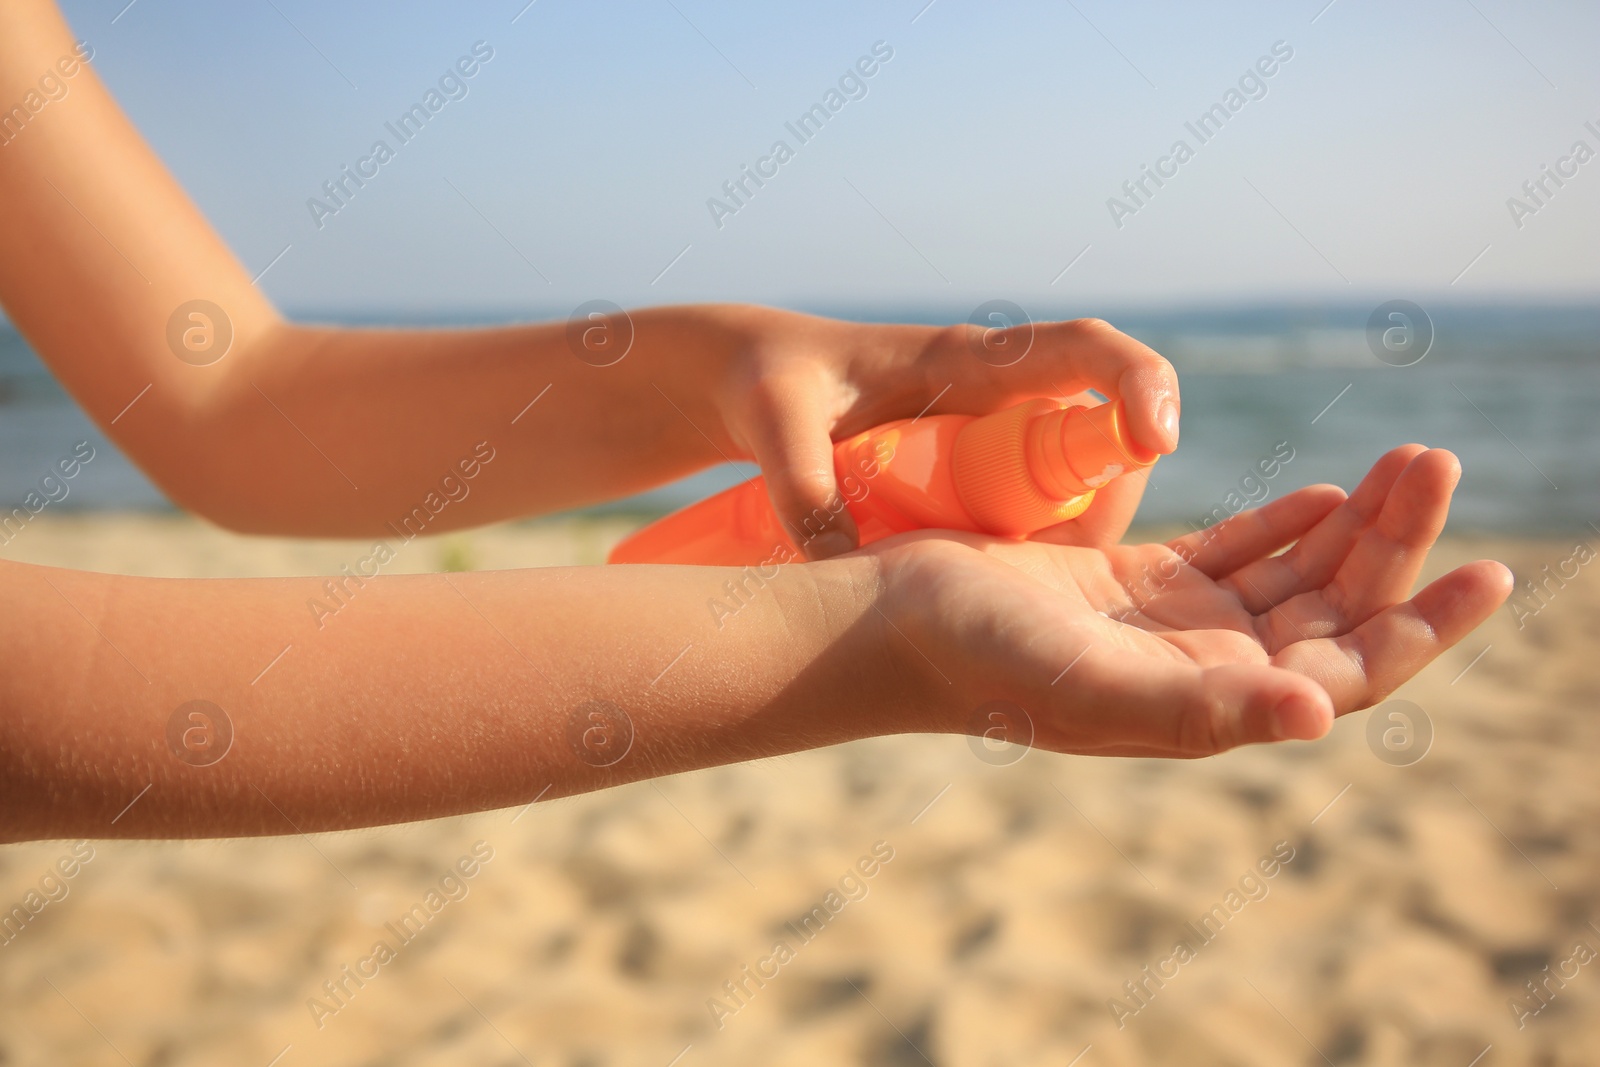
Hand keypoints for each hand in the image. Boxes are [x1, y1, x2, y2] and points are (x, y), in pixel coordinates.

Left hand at [690, 306, 1179, 558]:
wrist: (760, 387)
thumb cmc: (773, 384)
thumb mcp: (776, 424)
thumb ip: (800, 486)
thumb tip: (841, 561)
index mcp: (971, 362)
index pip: (1087, 349)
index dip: (1139, 383)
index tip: (1156, 439)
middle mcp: (1006, 399)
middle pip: (1105, 446)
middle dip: (1102, 509)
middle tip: (1037, 572)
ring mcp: (1004, 443)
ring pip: (1079, 497)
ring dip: (1061, 546)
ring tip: (985, 585)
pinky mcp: (989, 483)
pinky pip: (1039, 524)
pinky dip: (1026, 562)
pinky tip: (968, 591)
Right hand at [865, 445, 1511, 756]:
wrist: (891, 618)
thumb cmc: (976, 657)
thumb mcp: (1089, 682)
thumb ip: (1201, 709)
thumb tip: (1321, 717)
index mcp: (1205, 705)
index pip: (1344, 674)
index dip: (1420, 630)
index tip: (1489, 573)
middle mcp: (1201, 672)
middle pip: (1331, 611)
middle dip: (1395, 546)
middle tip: (1436, 461)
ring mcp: (1170, 627)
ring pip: (1293, 576)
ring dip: (1354, 525)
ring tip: (1406, 461)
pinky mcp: (1135, 584)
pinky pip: (1236, 554)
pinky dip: (1288, 524)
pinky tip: (1329, 493)